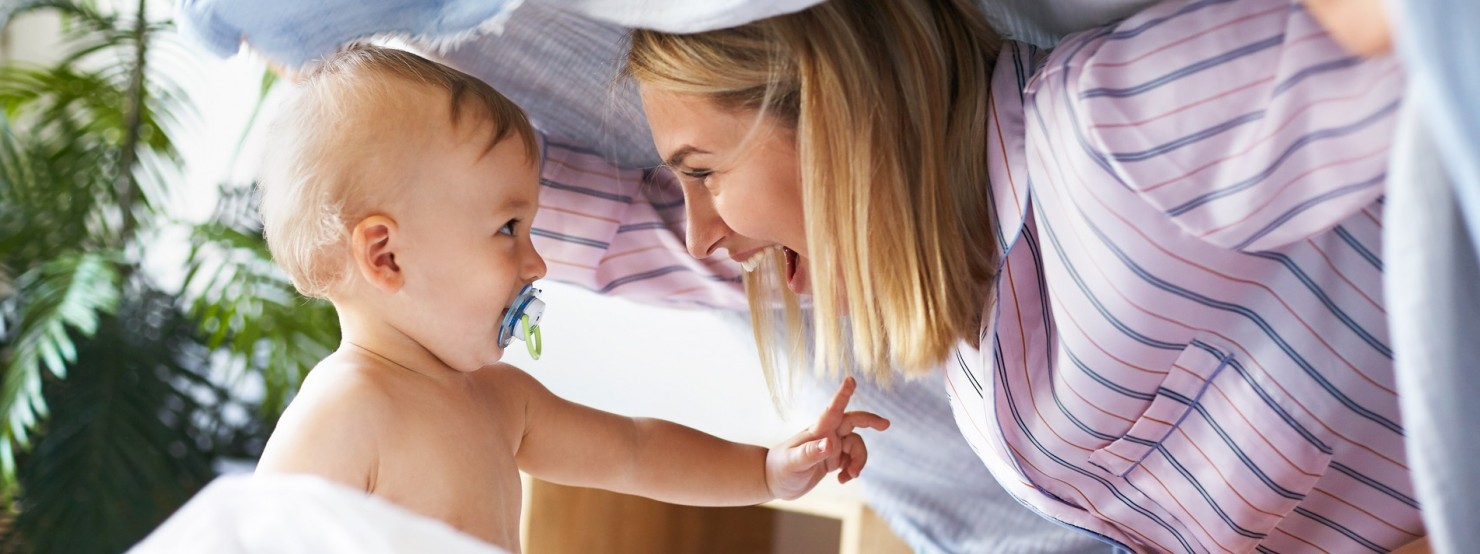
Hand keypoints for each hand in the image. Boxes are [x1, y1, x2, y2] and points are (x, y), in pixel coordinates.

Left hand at [764, 377, 889, 500]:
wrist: (772, 481)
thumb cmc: (780, 469)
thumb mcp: (794, 463)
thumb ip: (812, 453)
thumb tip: (831, 444)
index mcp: (817, 431)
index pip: (832, 410)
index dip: (842, 395)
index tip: (851, 380)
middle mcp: (826, 435)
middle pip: (853, 422)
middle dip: (870, 422)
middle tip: (886, 425)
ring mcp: (831, 447)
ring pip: (856, 446)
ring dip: (859, 461)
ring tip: (849, 476)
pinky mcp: (832, 459)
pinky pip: (852, 460)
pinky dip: (853, 470)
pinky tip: (843, 480)